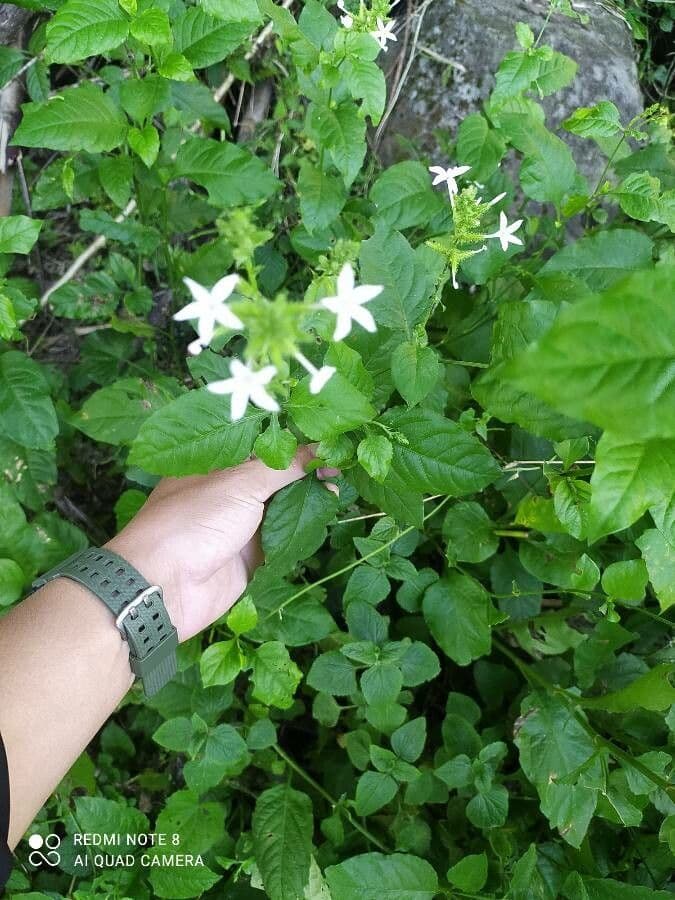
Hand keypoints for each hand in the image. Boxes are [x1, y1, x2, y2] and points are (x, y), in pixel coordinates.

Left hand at [106, 447, 317, 641]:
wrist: (165, 586)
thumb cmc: (193, 521)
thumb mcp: (240, 483)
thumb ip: (284, 466)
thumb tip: (322, 448)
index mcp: (214, 461)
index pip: (260, 441)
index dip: (293, 437)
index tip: (327, 432)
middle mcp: (226, 488)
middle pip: (274, 473)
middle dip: (305, 467)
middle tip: (341, 460)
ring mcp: (238, 522)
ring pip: (281, 504)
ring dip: (307, 496)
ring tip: (338, 483)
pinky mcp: (249, 554)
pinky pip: (282, 536)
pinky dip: (303, 527)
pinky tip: (326, 512)